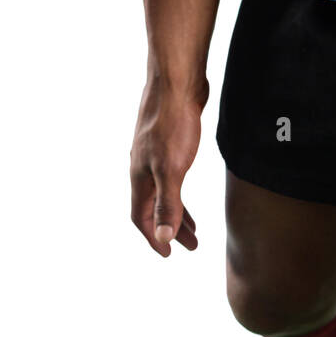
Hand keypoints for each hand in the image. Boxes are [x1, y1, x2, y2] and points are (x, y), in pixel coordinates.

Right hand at [129, 78, 207, 256]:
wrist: (176, 82)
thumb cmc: (172, 124)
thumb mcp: (171, 170)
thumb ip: (167, 204)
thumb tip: (162, 236)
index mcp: (140, 179)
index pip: (141, 218)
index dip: (153, 238)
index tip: (168, 254)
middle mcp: (142, 169)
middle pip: (153, 208)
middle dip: (170, 230)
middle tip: (191, 246)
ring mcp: (153, 156)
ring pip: (163, 193)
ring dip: (178, 213)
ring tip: (195, 229)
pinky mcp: (166, 144)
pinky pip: (170, 178)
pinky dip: (178, 192)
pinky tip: (186, 189)